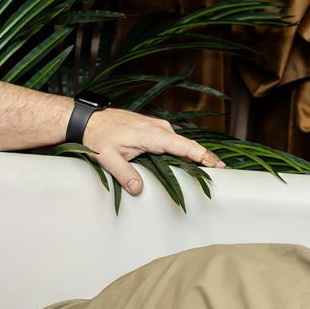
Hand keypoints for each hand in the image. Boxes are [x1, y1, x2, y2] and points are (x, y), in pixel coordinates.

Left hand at [82, 108, 225, 194]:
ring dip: (192, 156)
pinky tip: (186, 162)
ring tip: (207, 170)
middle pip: (188, 145)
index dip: (203, 156)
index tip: (219, 166)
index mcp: (153, 134)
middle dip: (204, 158)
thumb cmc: (98, 137)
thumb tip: (138, 189)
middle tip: (221, 174)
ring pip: (180, 143)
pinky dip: (182, 151)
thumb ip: (124, 174)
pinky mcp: (153, 128)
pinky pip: (173, 141)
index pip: (185, 146)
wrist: (88, 119)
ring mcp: (157, 126)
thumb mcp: (108, 157)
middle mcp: (159, 128)